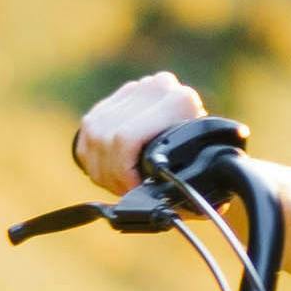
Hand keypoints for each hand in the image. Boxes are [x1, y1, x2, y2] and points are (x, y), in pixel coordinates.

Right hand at [71, 70, 206, 196]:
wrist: (199, 133)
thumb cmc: (202, 160)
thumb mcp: (202, 171)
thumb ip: (196, 184)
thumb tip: (198, 204)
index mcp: (180, 101)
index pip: (125, 139)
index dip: (124, 173)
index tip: (136, 190)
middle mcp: (155, 87)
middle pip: (107, 139)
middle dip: (112, 174)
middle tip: (128, 190)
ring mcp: (133, 89)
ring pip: (95, 135)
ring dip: (101, 168)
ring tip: (121, 183)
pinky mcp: (114, 98)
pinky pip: (88, 132)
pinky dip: (94, 159)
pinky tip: (110, 170)